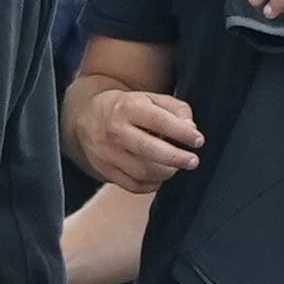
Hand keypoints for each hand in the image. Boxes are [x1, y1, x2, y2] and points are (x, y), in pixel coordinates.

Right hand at [67, 85, 206, 190]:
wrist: (85, 116)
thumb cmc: (126, 107)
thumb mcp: (149, 98)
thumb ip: (175, 108)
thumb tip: (191, 128)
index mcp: (127, 107)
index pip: (160, 121)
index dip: (183, 133)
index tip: (198, 140)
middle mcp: (114, 130)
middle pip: (150, 150)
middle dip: (177, 158)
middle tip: (193, 161)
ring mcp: (106, 153)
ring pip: (142, 171)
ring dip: (166, 172)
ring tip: (176, 167)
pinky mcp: (103, 170)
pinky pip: (133, 185)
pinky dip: (152, 184)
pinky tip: (159, 175)